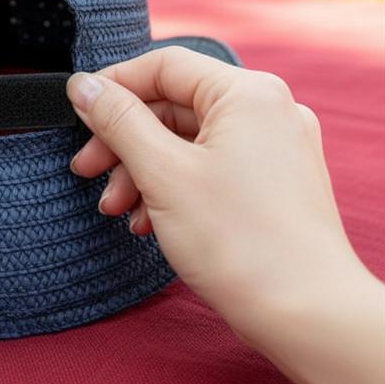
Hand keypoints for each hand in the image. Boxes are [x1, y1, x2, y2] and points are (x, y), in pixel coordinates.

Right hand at [67, 47, 384, 383]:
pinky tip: (148, 221)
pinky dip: (171, 186)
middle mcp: (267, 111)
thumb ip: (118, 120)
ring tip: (117, 207)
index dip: (114, 85)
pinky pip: (209, 166)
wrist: (306, 317)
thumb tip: (84, 85)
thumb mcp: (162, 173)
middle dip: (123, 141)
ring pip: (187, 140)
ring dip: (142, 170)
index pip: (164, 66)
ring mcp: (273, 147)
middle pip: (172, 106)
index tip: (78, 111)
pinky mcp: (272, 182)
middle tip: (87, 169)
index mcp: (247, 93)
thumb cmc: (241, 244)